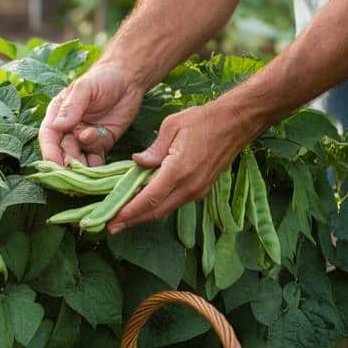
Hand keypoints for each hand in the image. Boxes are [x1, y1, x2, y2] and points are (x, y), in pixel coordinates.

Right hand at [40, 63, 144, 166]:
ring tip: (91, 167)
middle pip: (62, 152)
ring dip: (83, 165)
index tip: (54, 164)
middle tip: (76, 170)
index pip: (48, 137)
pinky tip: (100, 165)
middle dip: (68, 162)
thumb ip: (71, 107)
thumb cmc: (103, 78)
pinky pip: (95, 159)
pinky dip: (97, 165)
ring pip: (78, 158)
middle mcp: (68, 128)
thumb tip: (58, 126)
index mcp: (58, 114)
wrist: (129, 79)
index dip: (49, 152)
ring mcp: (84, 137)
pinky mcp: (101, 143)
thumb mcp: (84, 88)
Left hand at [108, 101, 252, 234]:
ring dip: (144, 215)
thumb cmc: (203, 119)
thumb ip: (153, 148)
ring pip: (165, 209)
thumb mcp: (173, 125)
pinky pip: (175, 203)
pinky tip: (144, 205)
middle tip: (111, 227)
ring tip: (123, 219)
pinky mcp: (202, 189)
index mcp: (179, 170)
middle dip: (132, 220)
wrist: (237, 122)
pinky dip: (158, 207)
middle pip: (156, 211)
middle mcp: (189, 186)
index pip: (149, 198)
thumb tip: (137, 162)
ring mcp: (198, 190)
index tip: (112, 220)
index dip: (129, 211)